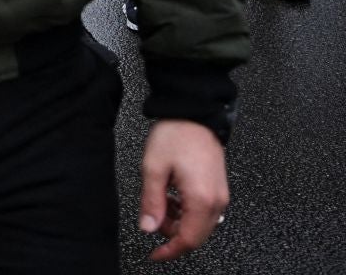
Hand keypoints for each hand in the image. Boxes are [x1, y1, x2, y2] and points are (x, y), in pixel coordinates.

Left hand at [139, 120, 228, 260]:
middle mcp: (217, 201)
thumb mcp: (153, 168)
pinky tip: (172, 197)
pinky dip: (186, 212)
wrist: (194, 114)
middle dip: (172, 235)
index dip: (170, 251)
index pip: (188, 240)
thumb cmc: (176, 135)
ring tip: (160, 201)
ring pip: (200, 225)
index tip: (154, 255)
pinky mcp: (219, 189)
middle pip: (197, 236)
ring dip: (178, 222)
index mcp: (201, 199)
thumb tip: (148, 227)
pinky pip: (204, 212)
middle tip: (153, 220)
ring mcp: (221, 195)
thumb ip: (151, 202)